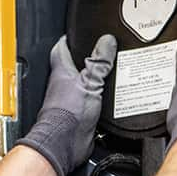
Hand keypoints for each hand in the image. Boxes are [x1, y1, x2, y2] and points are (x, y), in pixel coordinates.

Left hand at [16, 34, 116, 175]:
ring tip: (113, 71)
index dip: (72, 38)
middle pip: (77, 65)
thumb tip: (107, 41)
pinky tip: (114, 96)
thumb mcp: (89, 82)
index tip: (81, 31)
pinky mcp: (82, 114)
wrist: (64, 144)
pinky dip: (104, 98)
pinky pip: (95, 100)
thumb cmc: (66, 115)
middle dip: (89, 58)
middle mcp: (65, 84)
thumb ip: (98, 62)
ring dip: (98, 79)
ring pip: (86, 83)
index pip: (62, 47)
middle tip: (104, 51)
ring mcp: (73, 99)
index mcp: (62, 70)